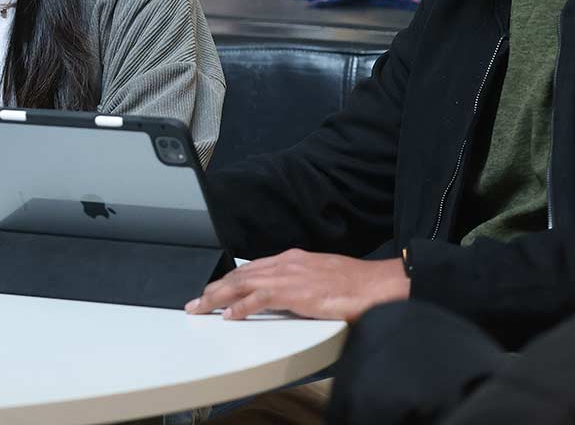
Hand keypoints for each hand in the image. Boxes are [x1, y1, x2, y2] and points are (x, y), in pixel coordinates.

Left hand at [184, 250, 408, 321]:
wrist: (376, 284)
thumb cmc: (355, 283)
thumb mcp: (320, 277)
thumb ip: (299, 283)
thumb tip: (285, 295)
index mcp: (292, 260)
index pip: (251, 269)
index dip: (229, 280)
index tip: (214, 291)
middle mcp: (286, 264)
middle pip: (241, 274)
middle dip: (216, 288)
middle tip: (197, 302)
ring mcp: (289, 276)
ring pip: (243, 284)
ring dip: (219, 297)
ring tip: (202, 308)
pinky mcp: (296, 292)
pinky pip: (260, 298)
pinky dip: (242, 307)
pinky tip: (230, 315)